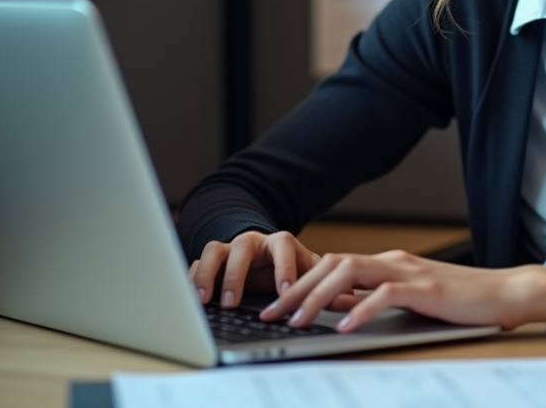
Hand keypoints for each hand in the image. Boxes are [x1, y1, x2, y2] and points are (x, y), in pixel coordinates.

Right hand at [189, 231, 353, 310]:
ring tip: (206, 301)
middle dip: (237, 276)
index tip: (286, 290)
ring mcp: (228, 249)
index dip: (284, 267)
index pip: (282, 245)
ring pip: (213, 250)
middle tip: (233, 303)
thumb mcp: (308, 273)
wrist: (265, 259)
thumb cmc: (290, 269)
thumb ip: (326, 282)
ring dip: (208, 275)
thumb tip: (355, 297)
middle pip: (242, 247)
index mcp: (280, 243)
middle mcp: (252, 241)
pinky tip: (190, 300)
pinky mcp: (210, 262)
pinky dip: (191, 280)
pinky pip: (195, 264)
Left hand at [261, 249, 545, 332]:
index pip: (333, 265)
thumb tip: (338, 309)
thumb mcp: (411, 299)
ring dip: (319, 297)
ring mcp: (410, 272)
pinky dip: (362, 308)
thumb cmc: (462, 301)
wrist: (507, 293)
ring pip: (351, 271)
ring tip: (299, 321)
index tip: (277, 308)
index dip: (301, 285)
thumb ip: (376, 299)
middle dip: (299, 290)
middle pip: (332, 264)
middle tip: (273, 315)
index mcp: (388, 263)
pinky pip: (386, 293)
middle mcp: (394, 261)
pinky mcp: (427, 288)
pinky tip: (346, 327)